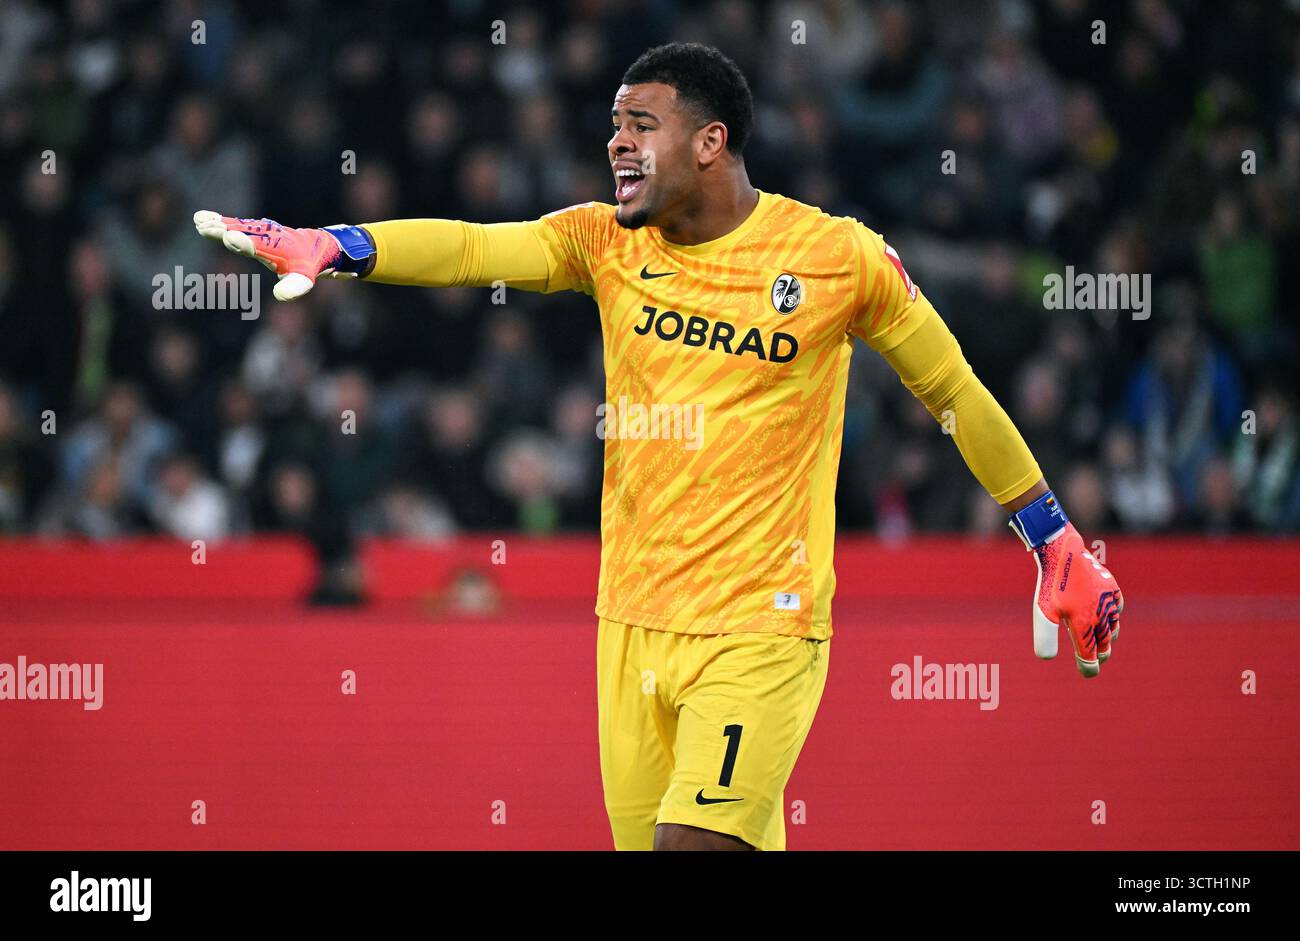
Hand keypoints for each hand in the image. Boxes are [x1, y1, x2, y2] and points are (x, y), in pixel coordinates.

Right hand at [194, 211, 353, 300]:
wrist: (310, 246)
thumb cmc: (305, 266)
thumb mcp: (304, 280)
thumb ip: (294, 287)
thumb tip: (280, 296)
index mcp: (279, 248)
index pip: (260, 245)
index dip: (245, 243)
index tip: (230, 238)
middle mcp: (267, 235)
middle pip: (244, 232)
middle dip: (226, 230)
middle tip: (206, 229)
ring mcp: (259, 229)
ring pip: (237, 225)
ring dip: (219, 223)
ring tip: (199, 222)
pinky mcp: (252, 227)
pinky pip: (235, 223)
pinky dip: (220, 220)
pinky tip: (200, 219)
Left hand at [1025, 522, 1122, 677]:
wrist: (1063, 552)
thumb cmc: (1051, 584)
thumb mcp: (1043, 612)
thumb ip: (1045, 637)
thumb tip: (1047, 659)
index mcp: (1084, 625)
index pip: (1089, 655)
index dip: (1088, 667)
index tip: (1088, 673)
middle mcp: (1101, 616)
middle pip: (1104, 643)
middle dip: (1100, 653)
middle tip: (1097, 659)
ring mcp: (1109, 602)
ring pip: (1113, 626)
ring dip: (1108, 636)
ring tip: (1103, 641)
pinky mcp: (1112, 588)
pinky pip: (1117, 607)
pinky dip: (1114, 615)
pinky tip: (1109, 615)